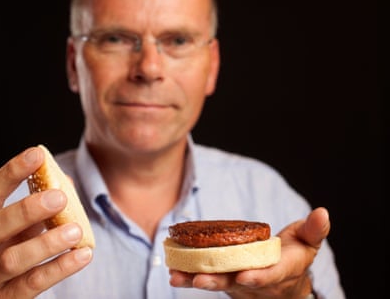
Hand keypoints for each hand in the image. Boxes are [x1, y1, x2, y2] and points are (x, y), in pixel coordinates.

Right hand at [0, 147, 92, 298]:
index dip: (11, 172)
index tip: (36, 154)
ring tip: (75, 230)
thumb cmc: (4, 257)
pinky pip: (31, 285)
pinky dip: (59, 269)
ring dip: (46, 243)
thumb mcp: (13, 232)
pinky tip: (83, 255)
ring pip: (11, 260)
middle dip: (27, 209)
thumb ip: (34, 210)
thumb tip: (64, 181)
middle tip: (59, 197)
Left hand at [169, 207, 329, 298]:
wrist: (284, 282)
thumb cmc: (295, 257)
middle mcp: (256, 282)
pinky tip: (173, 271)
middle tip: (199, 280)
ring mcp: (238, 283)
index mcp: (279, 272)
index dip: (258, 277)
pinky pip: (206, 278)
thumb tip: (323, 212)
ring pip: (216, 283)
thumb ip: (314, 230)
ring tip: (176, 276)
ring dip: (195, 280)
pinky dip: (189, 275)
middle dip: (217, 282)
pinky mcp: (224, 279)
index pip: (269, 276)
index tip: (245, 276)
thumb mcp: (308, 242)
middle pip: (235, 284)